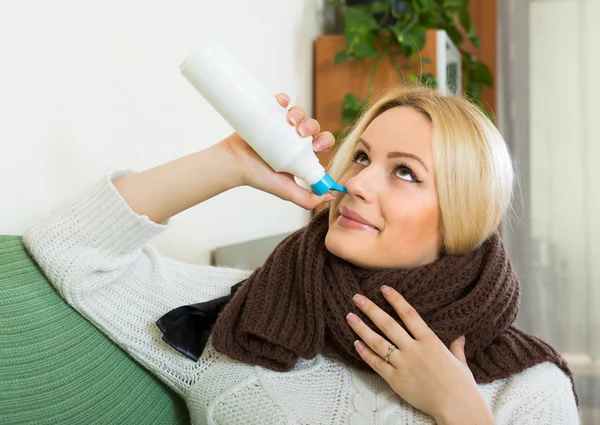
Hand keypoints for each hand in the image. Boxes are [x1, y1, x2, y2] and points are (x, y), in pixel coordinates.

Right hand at [221, 93, 335, 209]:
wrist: (234, 163)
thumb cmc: (258, 177)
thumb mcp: (286, 191)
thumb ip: (307, 199)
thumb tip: (330, 197)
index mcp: (303, 154)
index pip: (322, 143)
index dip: (324, 141)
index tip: (316, 146)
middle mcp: (294, 138)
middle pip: (313, 126)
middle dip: (312, 127)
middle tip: (301, 134)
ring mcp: (281, 125)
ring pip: (299, 113)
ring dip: (299, 114)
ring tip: (289, 122)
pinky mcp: (269, 113)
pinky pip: (282, 101)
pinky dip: (284, 99)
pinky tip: (283, 103)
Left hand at [346, 286, 494, 424]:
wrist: (457, 407)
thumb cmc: (462, 385)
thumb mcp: (460, 362)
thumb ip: (457, 347)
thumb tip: (461, 337)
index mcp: (430, 341)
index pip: (409, 314)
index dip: (395, 300)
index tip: (383, 288)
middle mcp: (414, 349)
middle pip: (388, 324)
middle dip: (371, 309)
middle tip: (357, 298)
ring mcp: (403, 364)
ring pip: (378, 342)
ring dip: (362, 328)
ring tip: (349, 317)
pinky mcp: (396, 380)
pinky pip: (377, 364)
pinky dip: (365, 353)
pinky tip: (356, 343)